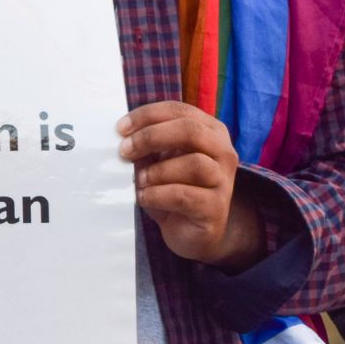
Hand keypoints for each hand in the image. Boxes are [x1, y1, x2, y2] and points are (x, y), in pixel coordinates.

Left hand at [116, 100, 262, 268]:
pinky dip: (158, 195)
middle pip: (191, 131)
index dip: (148, 115)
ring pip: (194, 164)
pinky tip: (145, 197)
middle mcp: (223, 152)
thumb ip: (147, 146)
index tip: (121, 128)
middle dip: (152, 137)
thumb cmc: (173, 189)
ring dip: (158, 171)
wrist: (191, 232)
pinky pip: (185, 196)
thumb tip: (124, 136)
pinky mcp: (215, 208)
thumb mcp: (158, 162)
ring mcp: (223, 181)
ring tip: (140, 180)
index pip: (180, 111)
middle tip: (125, 150)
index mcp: (210, 131)